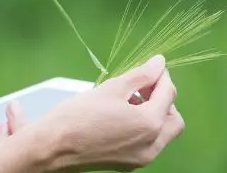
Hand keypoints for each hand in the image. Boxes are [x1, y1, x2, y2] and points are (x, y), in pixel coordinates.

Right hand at [34, 55, 184, 171]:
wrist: (53, 147)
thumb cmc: (77, 116)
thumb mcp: (111, 89)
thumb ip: (140, 75)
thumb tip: (159, 63)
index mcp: (149, 123)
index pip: (168, 94)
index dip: (162, 76)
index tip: (153, 67)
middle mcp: (151, 145)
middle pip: (173, 118)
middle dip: (164, 100)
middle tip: (145, 86)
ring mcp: (141, 158)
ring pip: (163, 133)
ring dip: (155, 114)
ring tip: (130, 100)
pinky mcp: (129, 164)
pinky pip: (148, 144)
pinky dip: (144, 128)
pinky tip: (122, 116)